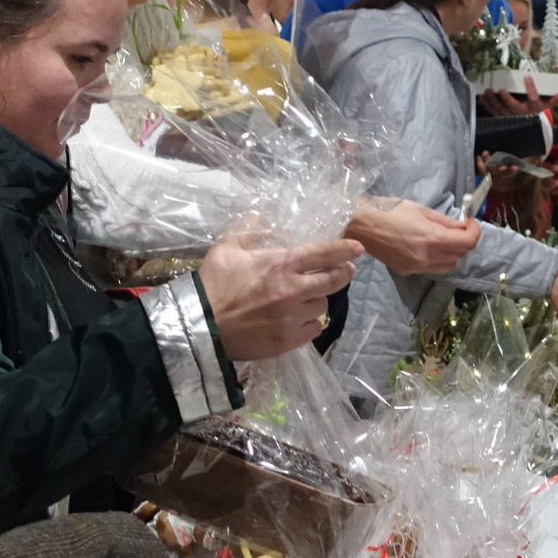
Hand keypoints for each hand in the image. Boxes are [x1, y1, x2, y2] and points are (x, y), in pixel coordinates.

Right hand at [196, 235, 362, 358]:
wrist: (199, 327)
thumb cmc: (212, 284)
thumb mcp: (226, 247)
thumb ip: (247, 229)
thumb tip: (262, 217)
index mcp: (280, 264)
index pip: (323, 253)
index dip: (344, 249)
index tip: (358, 249)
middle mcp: (292, 290)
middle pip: (333, 280)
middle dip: (343, 273)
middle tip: (346, 270)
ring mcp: (292, 317)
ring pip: (322, 305)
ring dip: (318, 298)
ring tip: (309, 296)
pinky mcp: (288, 340)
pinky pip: (313, 329)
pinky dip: (310, 323)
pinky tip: (302, 318)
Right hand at [347, 198, 482, 273]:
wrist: (359, 226)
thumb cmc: (388, 210)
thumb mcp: (420, 209)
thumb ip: (444, 221)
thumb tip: (462, 225)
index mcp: (432, 238)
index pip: (468, 243)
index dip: (475, 231)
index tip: (470, 222)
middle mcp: (427, 257)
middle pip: (460, 255)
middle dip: (464, 241)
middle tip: (459, 227)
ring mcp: (416, 267)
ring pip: (448, 266)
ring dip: (452, 252)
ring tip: (443, 238)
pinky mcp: (407, 271)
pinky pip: (431, 268)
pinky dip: (436, 259)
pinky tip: (426, 246)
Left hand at [480, 77, 557, 116]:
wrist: (529, 124)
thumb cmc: (537, 108)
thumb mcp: (547, 104)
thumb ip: (555, 99)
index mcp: (533, 108)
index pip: (534, 99)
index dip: (531, 89)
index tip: (528, 76)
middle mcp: (521, 113)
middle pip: (513, 107)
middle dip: (506, 99)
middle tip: (501, 89)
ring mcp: (510, 116)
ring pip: (500, 110)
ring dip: (493, 101)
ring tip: (488, 91)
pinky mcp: (502, 117)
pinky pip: (493, 112)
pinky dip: (487, 105)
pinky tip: (482, 97)